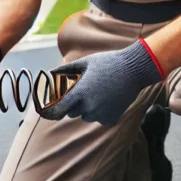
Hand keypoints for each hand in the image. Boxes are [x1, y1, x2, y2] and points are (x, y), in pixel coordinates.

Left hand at [39, 39, 163, 124]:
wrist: (134, 69)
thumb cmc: (108, 63)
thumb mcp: (85, 62)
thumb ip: (65, 71)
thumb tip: (49, 73)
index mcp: (80, 93)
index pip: (58, 110)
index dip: (50, 111)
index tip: (47, 109)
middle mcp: (89, 107)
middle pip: (71, 111)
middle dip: (73, 102)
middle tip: (83, 87)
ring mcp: (100, 114)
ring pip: (85, 115)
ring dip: (86, 107)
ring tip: (98, 90)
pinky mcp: (110, 118)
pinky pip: (98, 118)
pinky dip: (99, 110)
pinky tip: (107, 97)